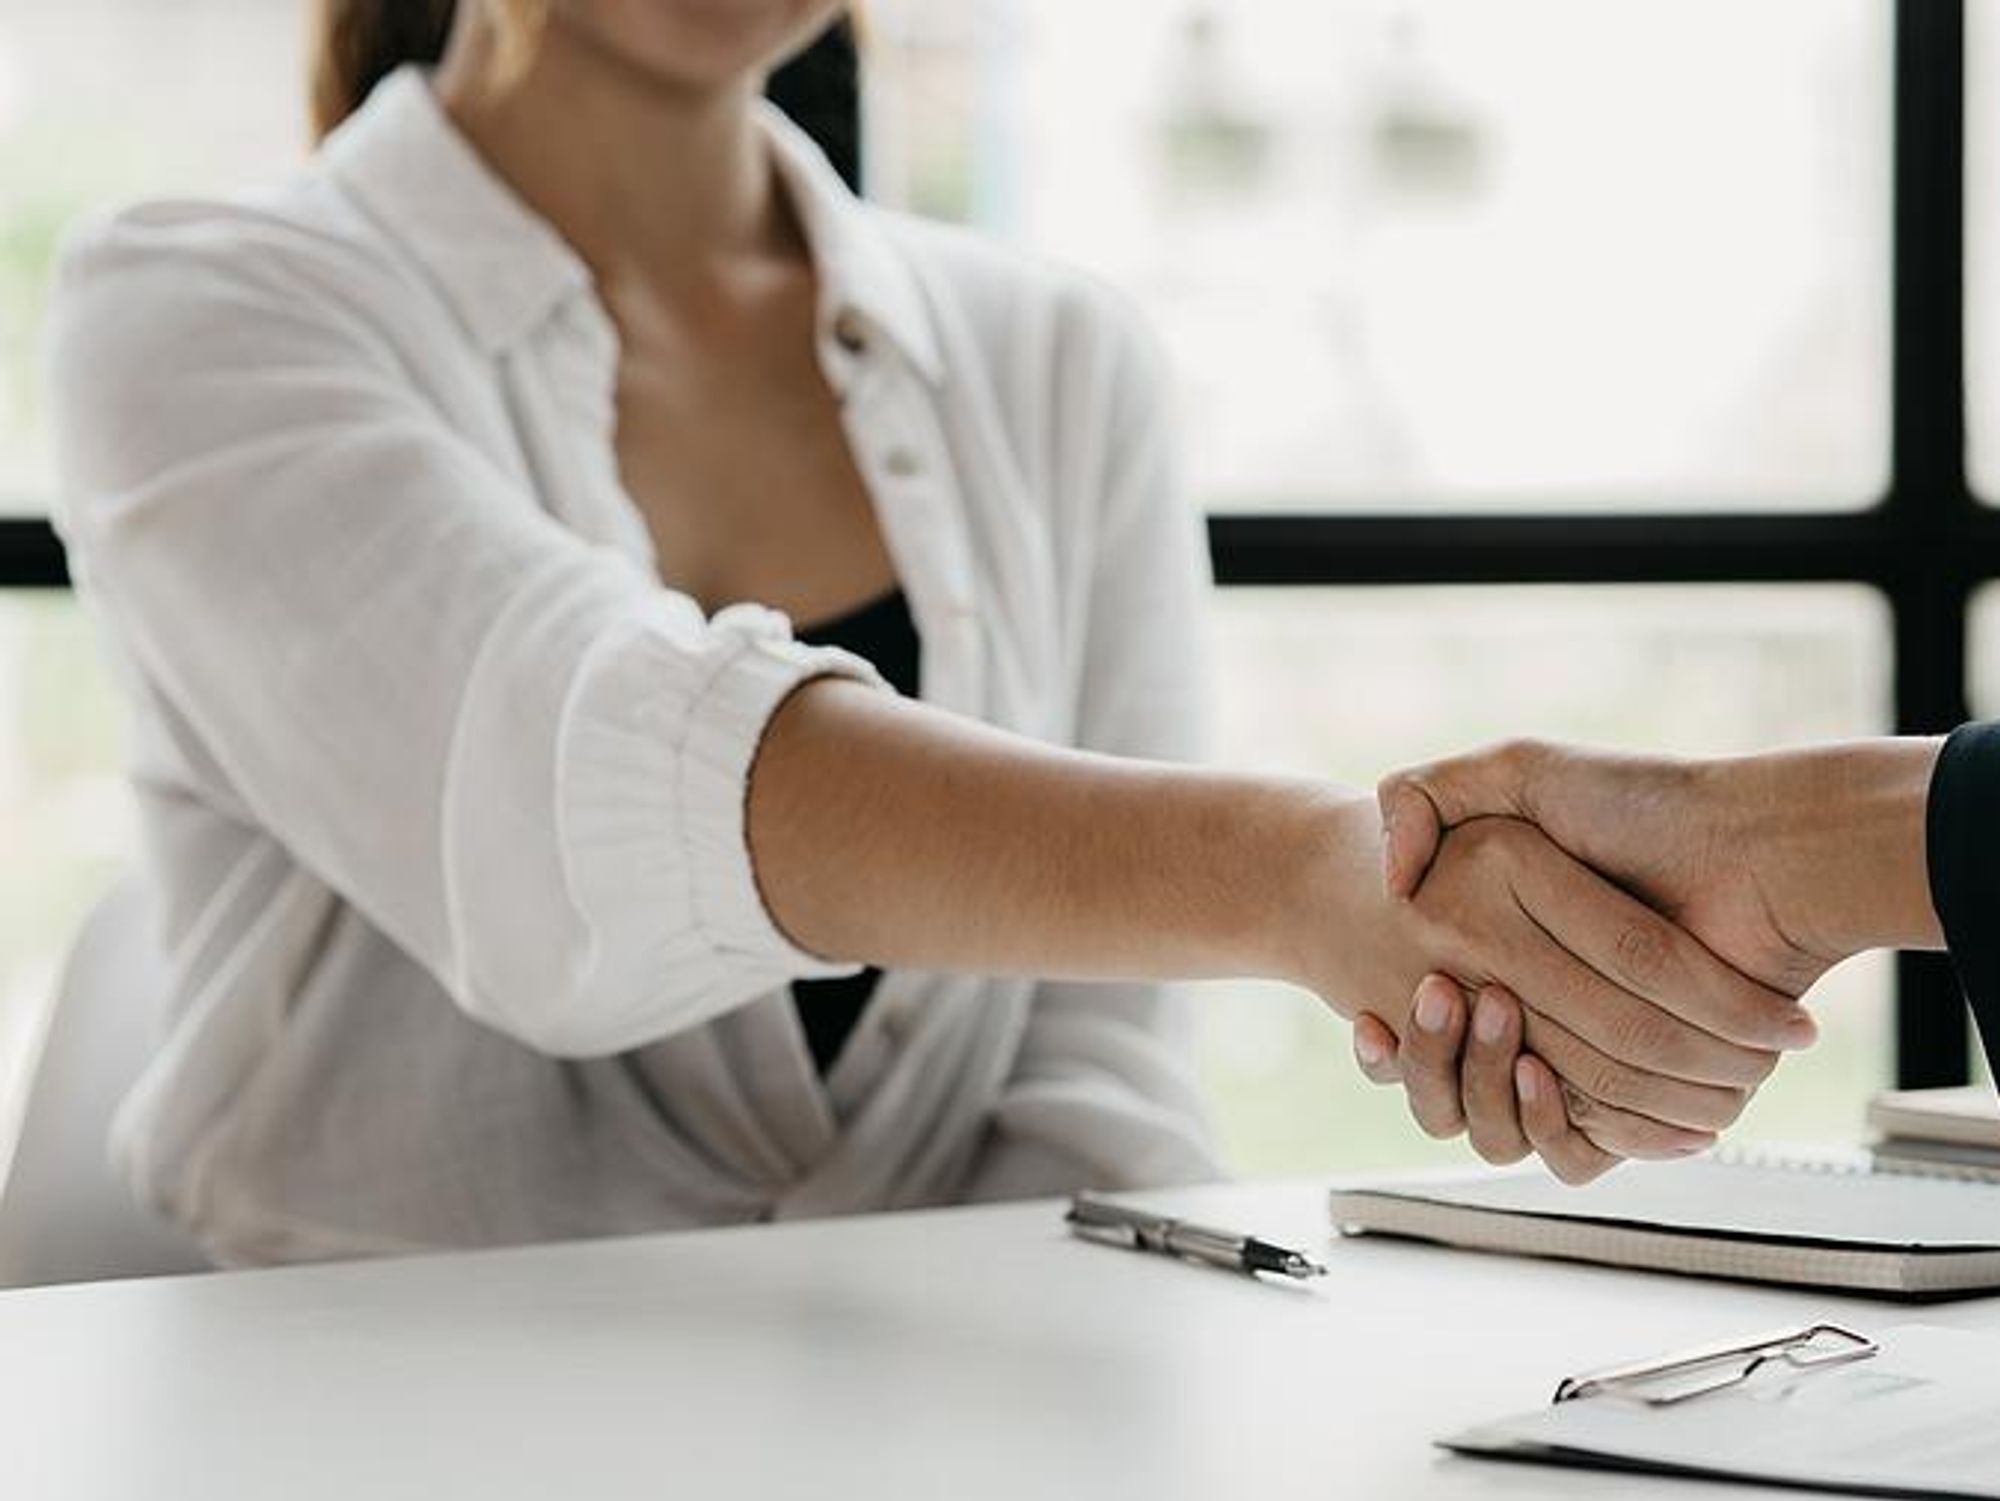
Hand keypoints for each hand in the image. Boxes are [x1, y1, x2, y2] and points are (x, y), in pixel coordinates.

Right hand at [1293, 799, 1811, 1161]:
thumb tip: (1389, 880)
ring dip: (1481, 1087)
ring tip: (1483, 1018)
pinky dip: (1554, 1123)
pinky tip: (1533, 1071)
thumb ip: (1424, 798)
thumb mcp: (1517, 771)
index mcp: (1509, 947)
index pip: (1435, 1018)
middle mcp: (1545, 1008)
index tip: (1379, 1013)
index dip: (1401, 1032)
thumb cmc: (1645, 801)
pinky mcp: (1643, 1097)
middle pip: (1461, 1078)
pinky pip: (1582, 1149)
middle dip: (1437, 1055)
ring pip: (1506, 1124)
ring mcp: (1592, 1057)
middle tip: (1440, 992)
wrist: (1761, 845)